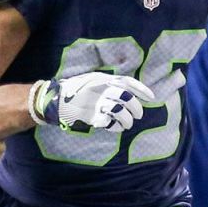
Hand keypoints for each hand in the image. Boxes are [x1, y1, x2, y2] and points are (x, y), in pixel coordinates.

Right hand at [28, 73, 152, 132]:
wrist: (55, 100)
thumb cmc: (77, 90)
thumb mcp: (93, 79)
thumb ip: (109, 83)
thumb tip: (129, 92)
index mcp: (103, 79)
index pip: (128, 82)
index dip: (142, 90)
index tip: (152, 97)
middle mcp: (101, 89)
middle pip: (127, 98)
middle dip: (136, 108)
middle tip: (138, 114)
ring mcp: (96, 103)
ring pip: (121, 112)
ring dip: (128, 120)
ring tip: (128, 123)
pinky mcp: (92, 116)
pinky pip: (110, 123)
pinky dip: (116, 126)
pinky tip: (116, 127)